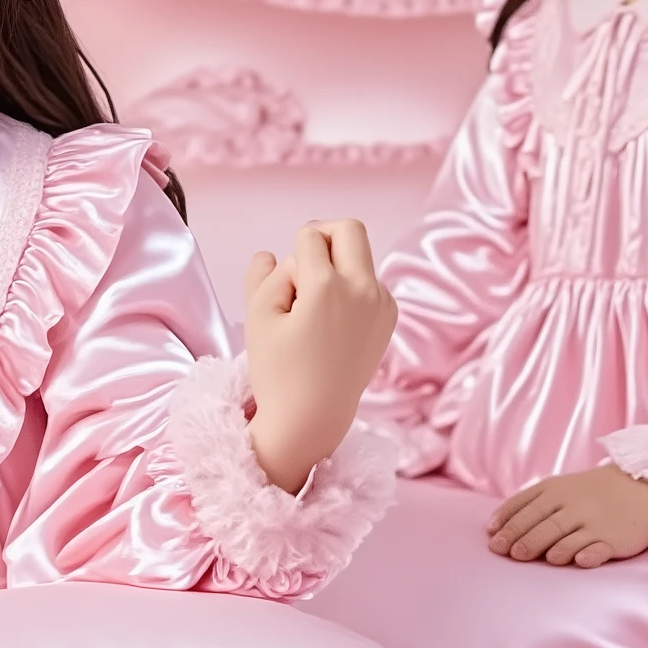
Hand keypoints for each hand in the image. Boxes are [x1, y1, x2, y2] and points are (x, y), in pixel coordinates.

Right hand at [244, 219, 398, 492]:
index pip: (308, 237)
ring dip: (335, 267)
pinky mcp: (389, 317)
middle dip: (322, 236)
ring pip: (359, 256)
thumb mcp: (258, 317)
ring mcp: (383, 303)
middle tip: (304, 267)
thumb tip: (273, 253)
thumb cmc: (278, 371)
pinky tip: (332, 323)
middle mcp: (364, 289)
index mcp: (329, 286)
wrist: (313, 418)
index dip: (290, 259)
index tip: (285, 294)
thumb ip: (264, 274)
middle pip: (349, 229)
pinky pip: (368, 281)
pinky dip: (349, 288)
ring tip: (315, 310)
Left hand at [488, 466, 647, 567]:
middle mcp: (573, 505)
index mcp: (556, 490)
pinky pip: (597, 549)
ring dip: (543, 547)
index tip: (491, 536)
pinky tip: (575, 562)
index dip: (506, 522)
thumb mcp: (562, 487)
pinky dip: (585, 555)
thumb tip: (495, 526)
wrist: (645, 485)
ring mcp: (594, 522)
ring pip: (564, 536)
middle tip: (503, 552)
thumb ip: (532, 502)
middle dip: (518, 538)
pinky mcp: (613, 539)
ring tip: (525, 557)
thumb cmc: (595, 491)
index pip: (525, 505)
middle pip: (541, 523)